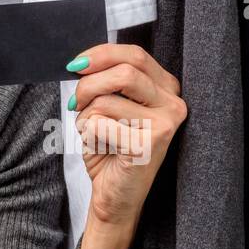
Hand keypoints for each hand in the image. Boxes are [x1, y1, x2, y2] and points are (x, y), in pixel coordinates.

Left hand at [66, 43, 186, 248]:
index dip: (101, 54)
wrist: (115, 194)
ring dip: (86, 116)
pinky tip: (102, 148)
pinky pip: (99, 124)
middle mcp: (173, 104)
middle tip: (75, 103)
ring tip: (96, 134)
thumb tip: (80, 64)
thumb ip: (106, 80)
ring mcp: (165, 124)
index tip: (76, 65)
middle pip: (123, 72)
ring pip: (105, 100)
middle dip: (88, 85)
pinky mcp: (150, 145)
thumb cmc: (111, 148)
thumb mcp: (109, 104)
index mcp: (167, 88)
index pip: (135, 54)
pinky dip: (88, 134)